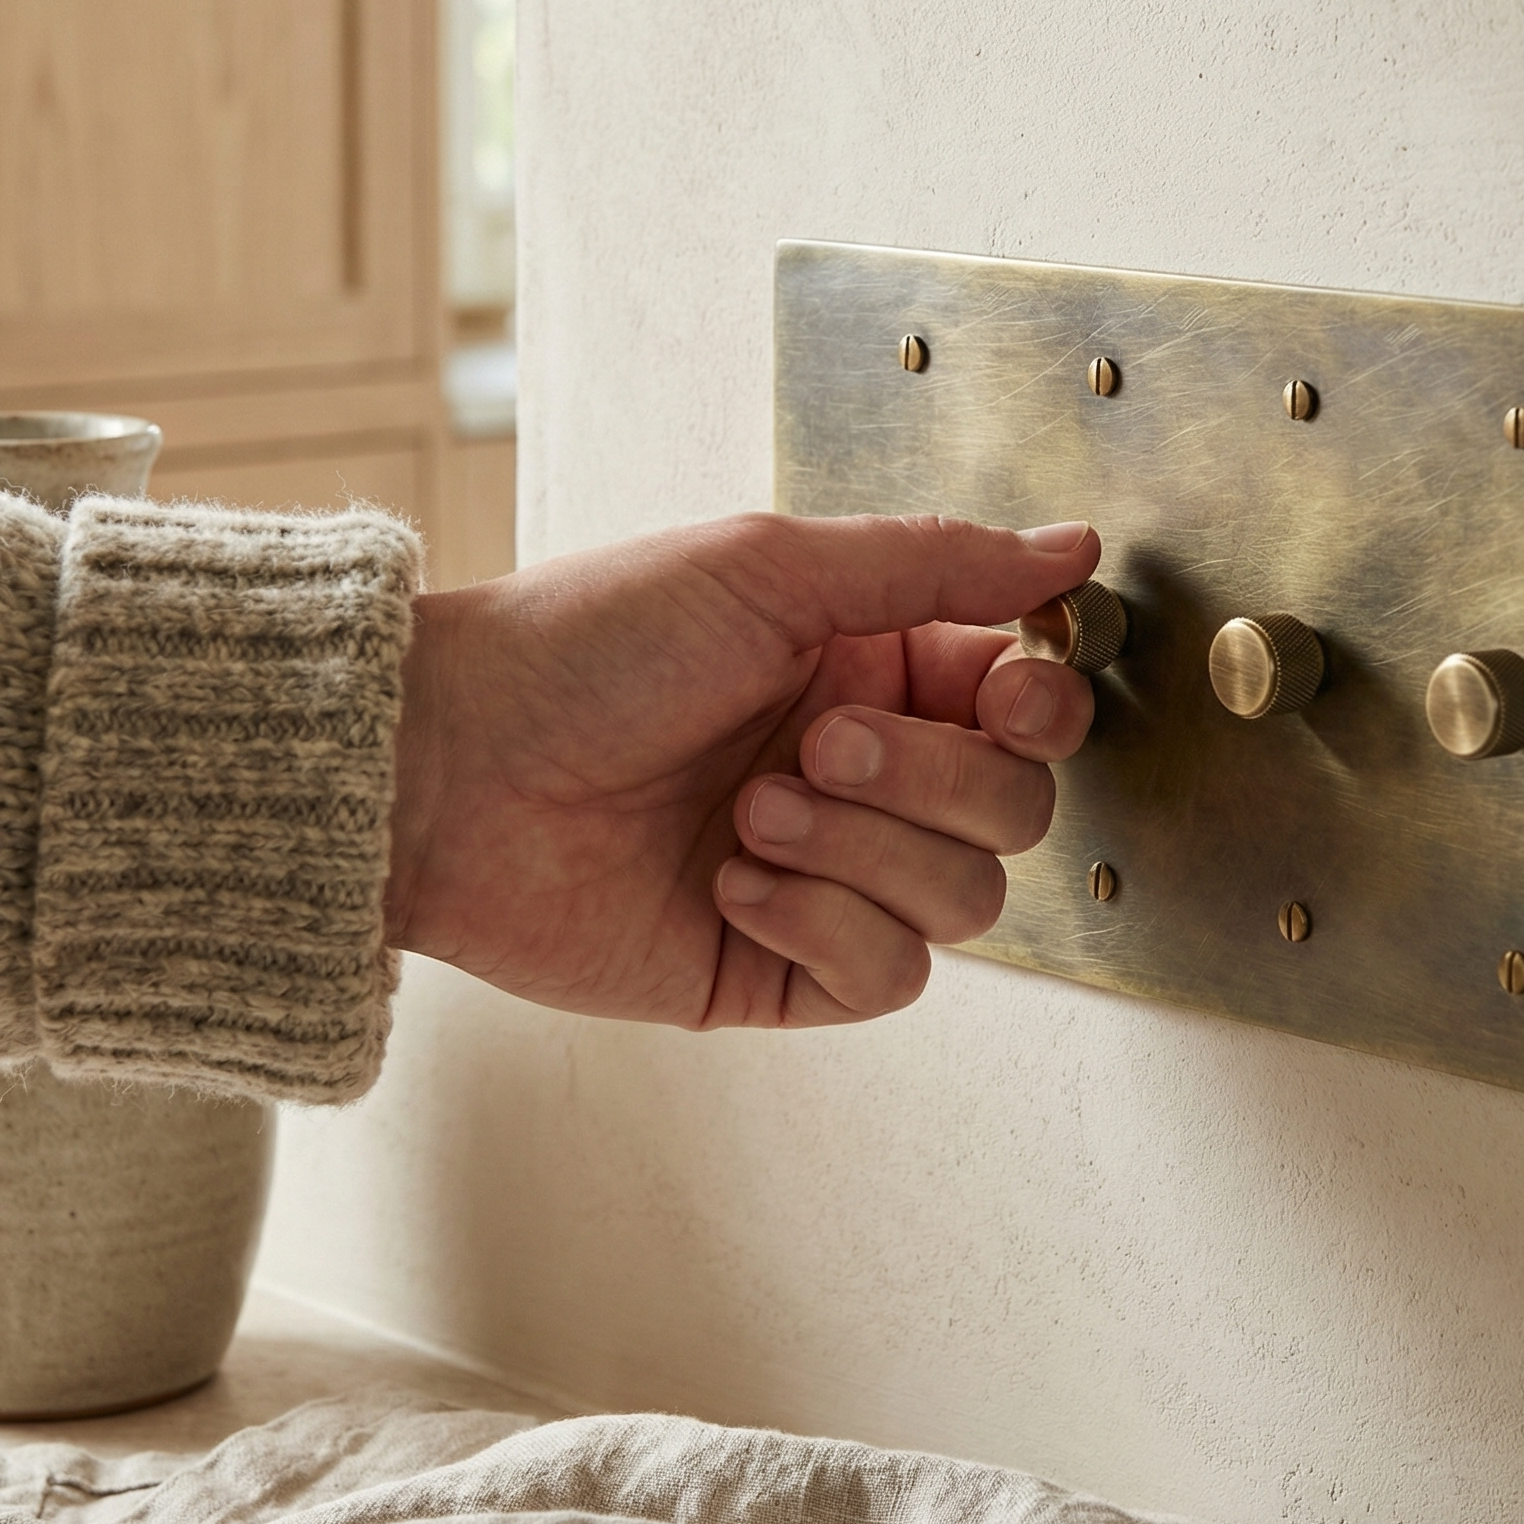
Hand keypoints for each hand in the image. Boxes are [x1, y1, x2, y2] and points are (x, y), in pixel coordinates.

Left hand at [383, 513, 1099, 1026]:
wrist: (451, 772)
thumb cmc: (587, 647)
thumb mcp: (768, 569)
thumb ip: (935, 562)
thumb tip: (1073, 548)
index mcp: (871, 671)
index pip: (1025, 709)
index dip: (1039, 711)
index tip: (1006, 696)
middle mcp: (865, 778)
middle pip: (1015, 811)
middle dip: (927, 779)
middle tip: (815, 745)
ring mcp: (830, 878)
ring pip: (967, 900)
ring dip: (863, 851)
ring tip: (748, 814)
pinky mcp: (784, 967)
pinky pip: (889, 975)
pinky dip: (823, 923)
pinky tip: (730, 885)